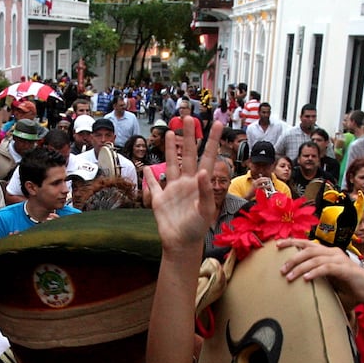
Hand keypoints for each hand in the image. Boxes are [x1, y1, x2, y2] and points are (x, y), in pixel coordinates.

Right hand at [145, 119, 222, 253]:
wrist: (181, 244)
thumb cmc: (196, 229)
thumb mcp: (205, 210)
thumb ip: (205, 191)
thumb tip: (202, 171)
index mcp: (199, 183)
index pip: (207, 157)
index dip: (212, 140)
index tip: (216, 123)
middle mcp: (187, 183)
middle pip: (187, 154)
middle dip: (188, 136)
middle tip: (188, 117)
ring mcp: (173, 190)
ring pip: (170, 164)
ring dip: (169, 148)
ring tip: (169, 132)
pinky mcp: (160, 199)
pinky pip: (153, 185)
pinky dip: (149, 177)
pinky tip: (147, 167)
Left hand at [277, 237, 363, 308]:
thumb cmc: (348, 287)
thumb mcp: (328, 279)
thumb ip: (317, 275)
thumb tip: (298, 279)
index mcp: (328, 253)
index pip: (307, 244)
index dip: (292, 242)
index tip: (276, 245)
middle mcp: (333, 252)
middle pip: (308, 249)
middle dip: (292, 258)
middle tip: (281, 270)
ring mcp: (340, 260)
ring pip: (315, 258)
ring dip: (300, 267)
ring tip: (289, 277)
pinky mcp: (345, 269)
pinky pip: (326, 268)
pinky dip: (315, 272)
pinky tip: (306, 278)